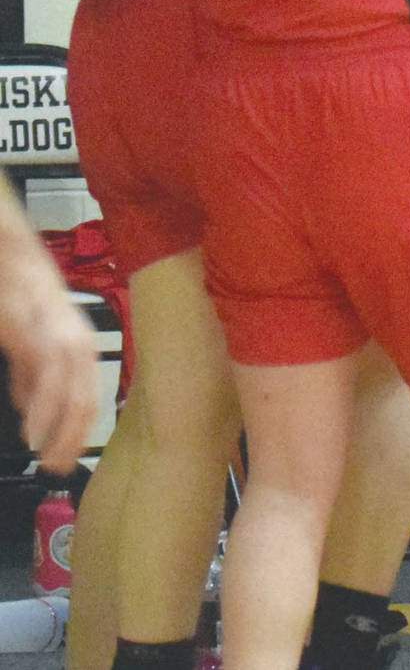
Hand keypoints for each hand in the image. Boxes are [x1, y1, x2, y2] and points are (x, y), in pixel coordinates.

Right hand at [0, 288, 97, 473]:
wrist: (8, 253)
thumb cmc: (18, 294)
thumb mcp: (30, 339)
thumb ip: (30, 375)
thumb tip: (31, 410)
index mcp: (79, 345)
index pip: (89, 397)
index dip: (78, 433)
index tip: (64, 461)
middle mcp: (77, 341)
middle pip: (86, 399)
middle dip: (72, 439)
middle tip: (57, 469)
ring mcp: (56, 335)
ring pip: (71, 390)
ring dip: (60, 430)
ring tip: (46, 457)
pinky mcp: (31, 329)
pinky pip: (44, 372)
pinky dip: (41, 406)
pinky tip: (32, 430)